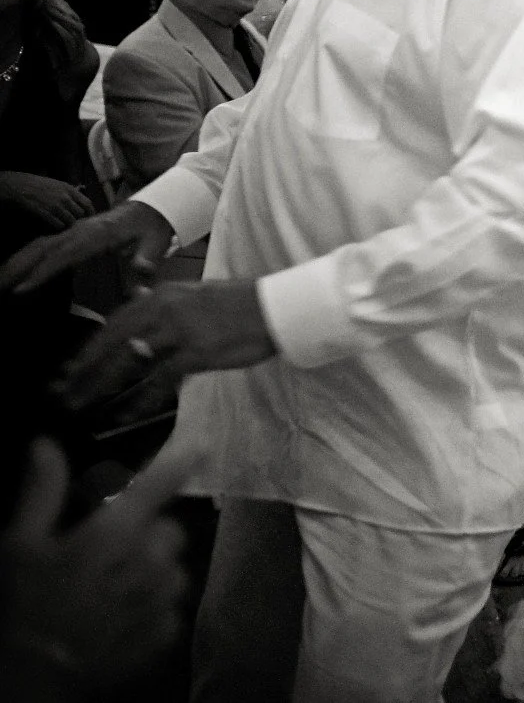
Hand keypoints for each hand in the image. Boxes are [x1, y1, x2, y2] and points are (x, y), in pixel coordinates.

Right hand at [0, 172, 93, 231]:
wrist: (21, 186)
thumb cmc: (40, 184)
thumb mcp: (58, 184)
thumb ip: (70, 192)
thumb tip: (80, 202)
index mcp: (69, 189)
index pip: (87, 203)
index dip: (90, 212)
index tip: (89, 217)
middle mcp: (65, 198)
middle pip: (80, 214)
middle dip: (78, 219)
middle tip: (75, 222)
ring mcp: (56, 206)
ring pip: (71, 221)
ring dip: (68, 224)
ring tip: (65, 225)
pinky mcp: (46, 213)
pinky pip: (59, 224)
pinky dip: (59, 227)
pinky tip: (56, 226)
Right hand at [0, 201, 172, 295]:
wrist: (152, 208)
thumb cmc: (153, 227)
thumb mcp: (156, 242)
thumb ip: (148, 257)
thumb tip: (142, 269)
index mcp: (99, 234)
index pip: (65, 254)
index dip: (43, 271)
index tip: (23, 288)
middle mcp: (81, 230)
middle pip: (43, 248)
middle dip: (19, 268)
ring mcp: (74, 230)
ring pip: (39, 245)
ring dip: (18, 263)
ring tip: (0, 283)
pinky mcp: (72, 234)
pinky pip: (44, 245)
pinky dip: (27, 257)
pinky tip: (16, 271)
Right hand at [1, 438, 196, 699]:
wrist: (32, 677)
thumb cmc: (23, 604)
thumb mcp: (19, 545)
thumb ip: (42, 492)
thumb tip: (46, 445)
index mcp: (114, 534)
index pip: (158, 486)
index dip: (179, 462)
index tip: (200, 446)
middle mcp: (148, 562)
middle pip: (169, 530)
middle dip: (146, 535)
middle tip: (110, 552)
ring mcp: (160, 599)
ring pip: (175, 568)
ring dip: (152, 571)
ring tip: (112, 587)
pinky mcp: (164, 630)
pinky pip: (171, 604)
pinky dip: (152, 606)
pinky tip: (120, 614)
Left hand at [56, 279, 275, 411]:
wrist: (276, 307)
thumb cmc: (241, 304)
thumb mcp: (196, 295)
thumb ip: (165, 303)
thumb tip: (137, 299)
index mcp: (161, 295)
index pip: (114, 323)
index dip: (90, 348)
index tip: (70, 368)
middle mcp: (163, 309)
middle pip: (112, 342)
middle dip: (83, 369)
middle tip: (62, 391)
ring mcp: (179, 330)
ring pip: (128, 360)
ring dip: (100, 385)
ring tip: (81, 404)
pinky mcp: (197, 352)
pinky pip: (160, 379)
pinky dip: (140, 398)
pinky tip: (126, 414)